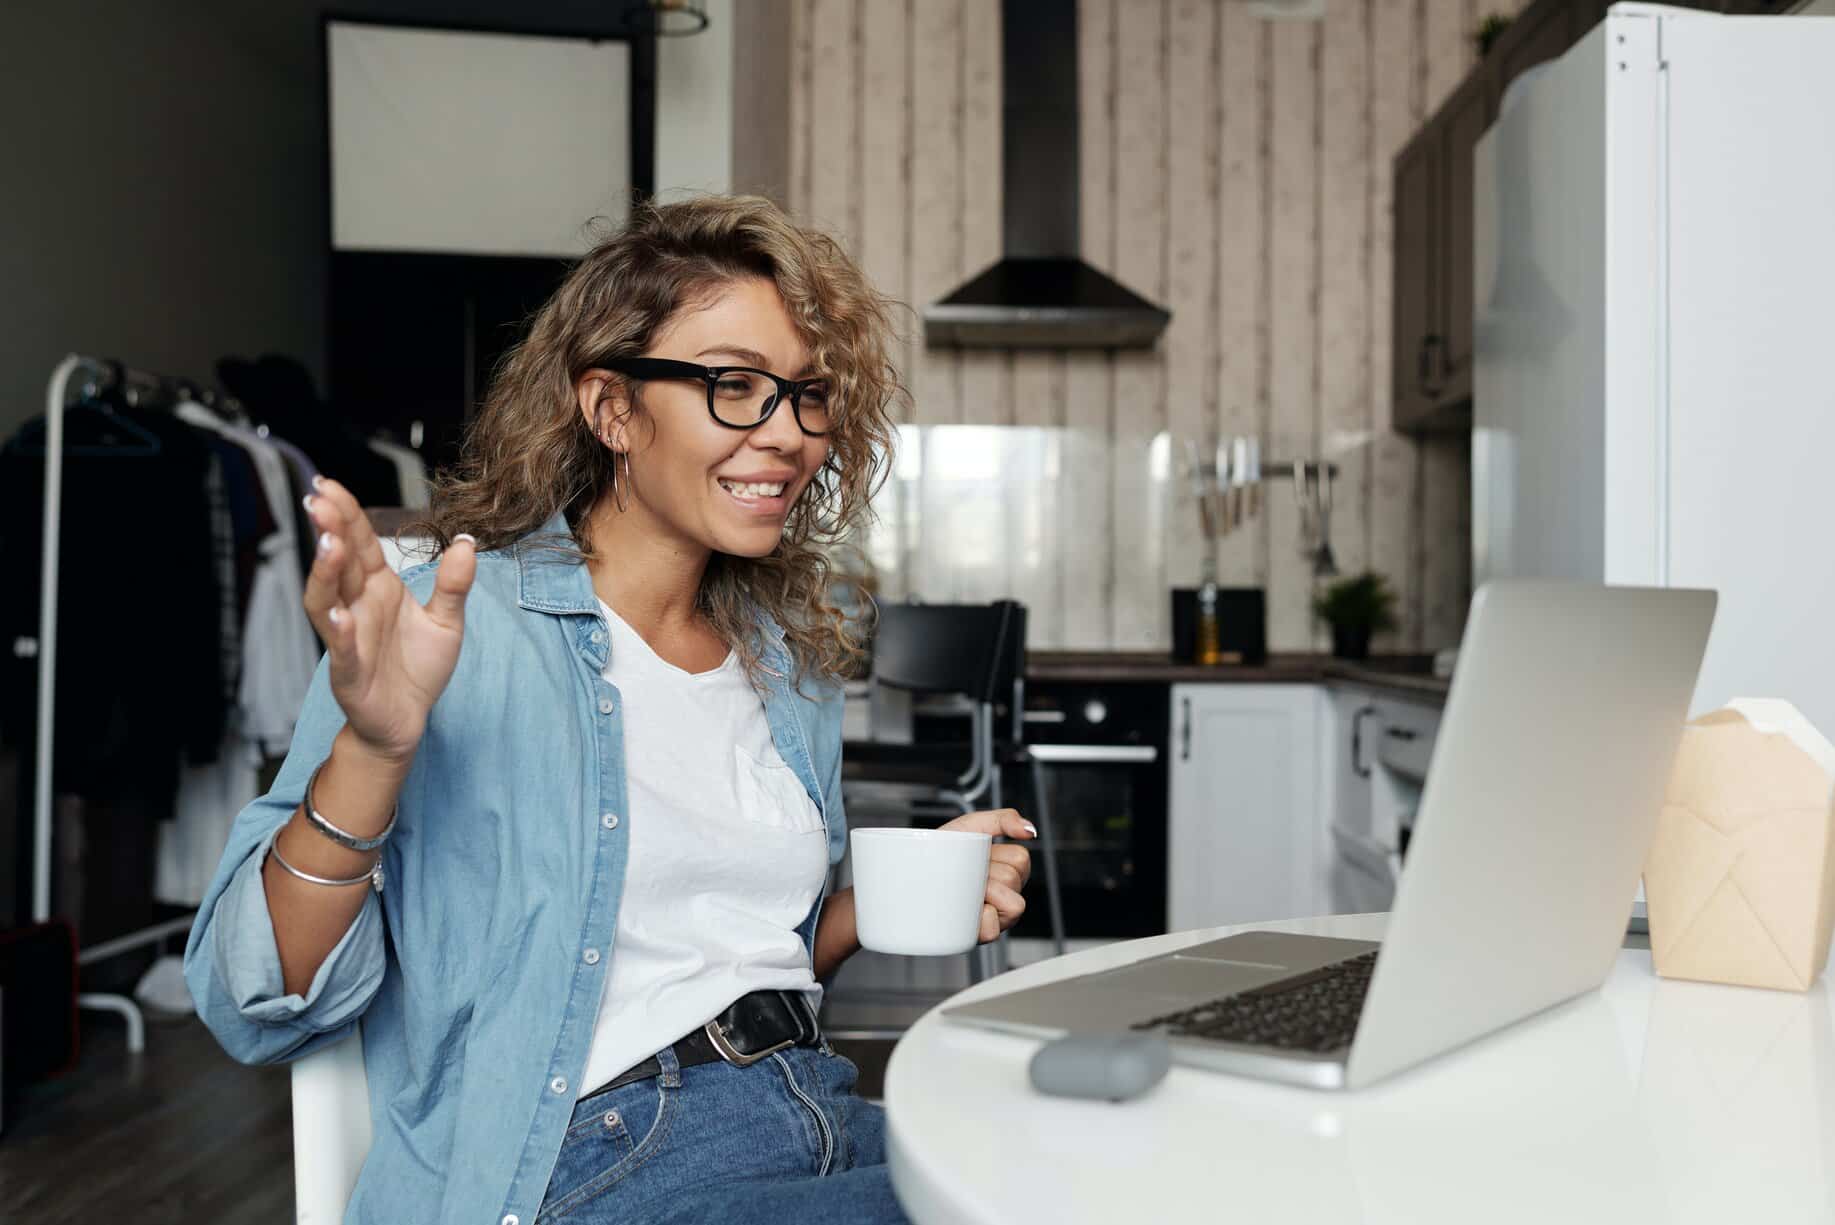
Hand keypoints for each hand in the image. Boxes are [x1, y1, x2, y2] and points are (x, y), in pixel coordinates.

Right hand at [301, 478, 475, 765]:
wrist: (408, 721)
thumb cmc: (418, 668)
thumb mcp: (447, 622)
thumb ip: (454, 585)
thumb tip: (467, 543)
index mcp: (378, 588)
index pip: (359, 543)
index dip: (347, 515)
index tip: (330, 484)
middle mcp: (357, 607)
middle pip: (339, 563)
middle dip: (329, 530)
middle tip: (321, 499)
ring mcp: (348, 638)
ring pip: (327, 600)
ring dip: (326, 573)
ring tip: (328, 544)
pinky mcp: (349, 672)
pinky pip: (341, 649)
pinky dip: (338, 631)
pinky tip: (338, 613)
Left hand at [938, 808, 1035, 943]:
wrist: (909, 872)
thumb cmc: (940, 851)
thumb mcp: (971, 826)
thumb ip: (1003, 819)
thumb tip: (1030, 831)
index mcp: (1008, 871)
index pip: (1020, 859)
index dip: (996, 855)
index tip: (975, 856)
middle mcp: (1005, 895)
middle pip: (1014, 880)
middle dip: (986, 873)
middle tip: (965, 874)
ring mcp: (995, 917)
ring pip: (1012, 906)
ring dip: (984, 894)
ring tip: (963, 891)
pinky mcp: (979, 935)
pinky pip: (993, 930)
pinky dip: (980, 920)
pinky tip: (964, 910)